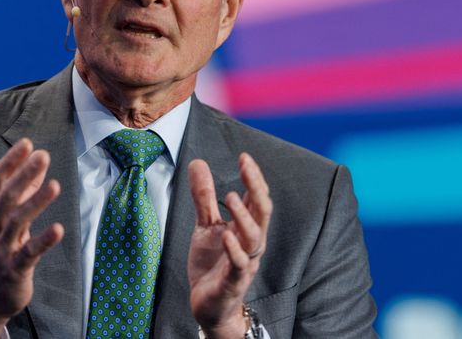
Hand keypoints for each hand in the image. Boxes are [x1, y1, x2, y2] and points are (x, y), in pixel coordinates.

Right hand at [0, 139, 63, 338]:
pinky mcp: (15, 269)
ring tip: (56, 185)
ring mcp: (3, 248)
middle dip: (24, 175)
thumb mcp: (6, 220)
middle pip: (7, 197)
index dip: (11, 162)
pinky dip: (43, 241)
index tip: (27, 143)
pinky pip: (29, 253)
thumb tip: (39, 164)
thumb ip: (24, 192)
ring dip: (36, 202)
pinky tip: (58, 229)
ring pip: (17, 222)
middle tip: (43, 155)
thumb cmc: (0, 251)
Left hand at [187, 153, 272, 338]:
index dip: (254, 177)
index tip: (244, 156)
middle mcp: (251, 242)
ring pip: (255, 236)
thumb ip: (204, 197)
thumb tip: (198, 163)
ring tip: (233, 195)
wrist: (209, 304)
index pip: (257, 197)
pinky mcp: (234, 281)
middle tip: (246, 165)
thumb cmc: (212, 264)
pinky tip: (226, 236)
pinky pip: (240, 264)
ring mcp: (245, 261)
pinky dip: (234, 250)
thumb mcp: (205, 225)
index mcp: (246, 227)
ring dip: (245, 216)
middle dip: (257, 186)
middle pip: (262, 211)